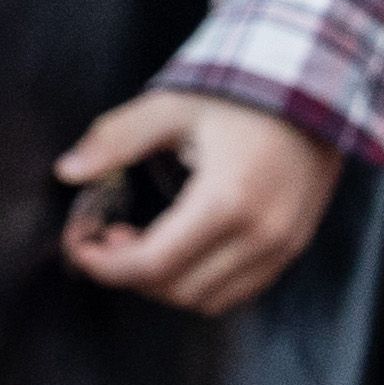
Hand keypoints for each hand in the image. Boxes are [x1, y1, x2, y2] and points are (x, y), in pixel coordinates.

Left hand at [53, 90, 337, 317]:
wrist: (317, 84)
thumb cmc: (243, 91)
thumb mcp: (173, 105)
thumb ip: (117, 139)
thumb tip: (66, 170)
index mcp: (228, 200)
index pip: (152, 266)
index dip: (104, 265)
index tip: (80, 244)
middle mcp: (262, 233)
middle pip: (177, 291)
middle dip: (130, 274)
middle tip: (108, 237)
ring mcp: (284, 245)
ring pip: (208, 300)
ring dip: (166, 283)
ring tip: (142, 242)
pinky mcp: (294, 246)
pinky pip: (239, 290)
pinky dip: (201, 282)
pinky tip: (182, 247)